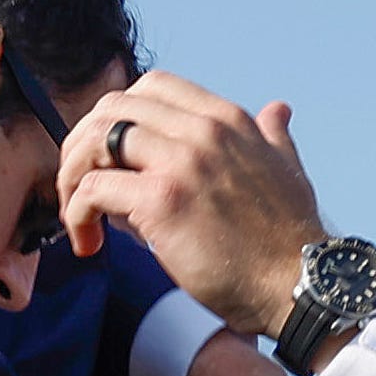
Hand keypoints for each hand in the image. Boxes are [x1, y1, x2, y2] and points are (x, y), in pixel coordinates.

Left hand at [58, 70, 325, 337]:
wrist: (303, 288)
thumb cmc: (288, 240)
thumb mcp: (286, 171)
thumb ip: (272, 136)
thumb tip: (278, 109)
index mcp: (227, 120)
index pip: (152, 87)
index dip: (119, 116)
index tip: (109, 154)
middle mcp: (202, 131)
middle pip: (113, 108)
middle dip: (83, 142)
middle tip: (80, 183)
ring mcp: (181, 163)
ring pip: (95, 141)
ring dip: (72, 176)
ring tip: (77, 214)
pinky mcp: (161, 201)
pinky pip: (93, 189)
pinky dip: (77, 213)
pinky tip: (87, 240)